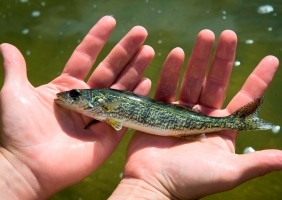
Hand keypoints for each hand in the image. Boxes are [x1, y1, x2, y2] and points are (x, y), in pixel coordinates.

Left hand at [0, 16, 153, 197]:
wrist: (28, 167)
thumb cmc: (19, 130)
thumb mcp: (14, 93)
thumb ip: (16, 68)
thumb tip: (6, 45)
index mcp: (66, 87)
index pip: (86, 56)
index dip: (98, 38)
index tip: (111, 20)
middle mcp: (86, 99)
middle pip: (110, 69)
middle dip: (125, 50)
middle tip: (141, 32)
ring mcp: (99, 116)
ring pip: (121, 88)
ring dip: (135, 69)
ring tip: (149, 51)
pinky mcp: (108, 134)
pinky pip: (126, 113)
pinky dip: (137, 97)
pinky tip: (148, 81)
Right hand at [110, 30, 281, 198]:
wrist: (153, 185)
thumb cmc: (190, 182)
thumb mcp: (229, 173)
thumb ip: (259, 163)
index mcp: (222, 130)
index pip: (245, 100)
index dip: (259, 80)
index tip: (271, 59)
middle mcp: (203, 118)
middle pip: (216, 83)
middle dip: (222, 59)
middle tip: (228, 34)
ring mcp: (180, 113)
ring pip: (192, 81)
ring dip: (198, 59)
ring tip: (204, 36)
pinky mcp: (159, 111)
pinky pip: (166, 88)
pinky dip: (170, 71)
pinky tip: (176, 54)